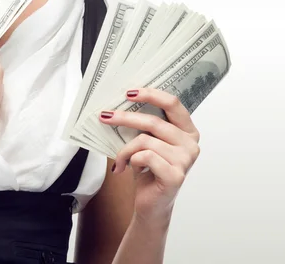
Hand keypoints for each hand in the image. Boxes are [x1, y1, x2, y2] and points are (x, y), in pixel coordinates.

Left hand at [99, 87, 200, 225]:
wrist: (152, 203)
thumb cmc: (149, 168)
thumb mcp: (148, 140)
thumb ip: (145, 123)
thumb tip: (121, 101)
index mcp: (187, 130)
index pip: (172, 103)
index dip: (150, 94)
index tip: (128, 93)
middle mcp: (191, 143)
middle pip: (154, 121)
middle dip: (125, 118)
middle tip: (105, 116)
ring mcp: (186, 160)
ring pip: (145, 140)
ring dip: (125, 149)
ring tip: (120, 159)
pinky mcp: (176, 176)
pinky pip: (145, 156)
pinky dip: (130, 160)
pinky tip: (130, 169)